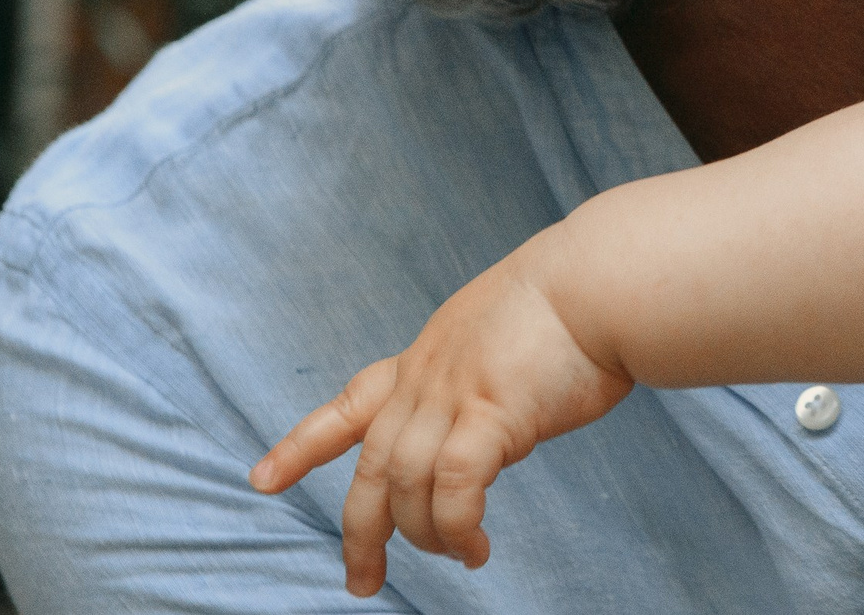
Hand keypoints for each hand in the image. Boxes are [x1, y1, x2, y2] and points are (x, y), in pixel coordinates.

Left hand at [248, 237, 634, 595]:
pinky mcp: (491, 414)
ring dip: (426, 535)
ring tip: (460, 556)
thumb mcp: (501, 334)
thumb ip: (479, 378)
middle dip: (359, 533)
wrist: (600, 280)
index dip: (302, 444)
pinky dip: (458, 528)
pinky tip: (476, 549)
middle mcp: (426, 379)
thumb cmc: (575, 300)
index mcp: (425, 358)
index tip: (262, 480)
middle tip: (361, 583)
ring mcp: (453, 395)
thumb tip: (488, 420)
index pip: (350, 403)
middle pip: (370, 467)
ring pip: (406, 486)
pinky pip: (454, 489)